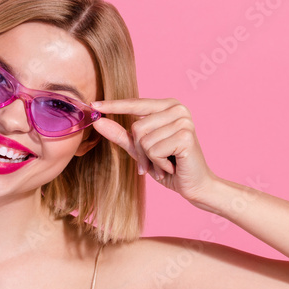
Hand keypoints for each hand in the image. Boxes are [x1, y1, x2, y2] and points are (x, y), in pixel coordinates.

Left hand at [90, 98, 218, 203]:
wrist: (195, 185)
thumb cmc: (168, 166)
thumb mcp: (141, 149)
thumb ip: (122, 135)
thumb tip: (98, 121)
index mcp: (168, 106)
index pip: (136, 103)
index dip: (114, 105)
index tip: (94, 104)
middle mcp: (178, 109)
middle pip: (137, 127)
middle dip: (140, 150)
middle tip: (155, 162)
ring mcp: (183, 121)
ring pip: (144, 140)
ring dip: (150, 159)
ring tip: (164, 164)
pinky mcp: (185, 136)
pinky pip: (153, 150)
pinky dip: (158, 164)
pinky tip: (172, 166)